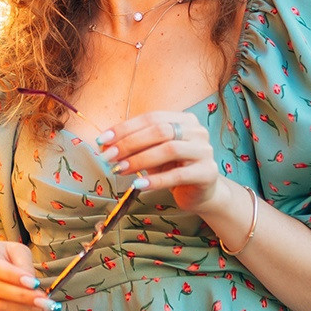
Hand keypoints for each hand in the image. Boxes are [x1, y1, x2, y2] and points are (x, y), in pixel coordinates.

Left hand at [95, 109, 226, 213]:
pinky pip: (178, 175)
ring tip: (119, 170)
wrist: (201, 193)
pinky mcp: (207, 173)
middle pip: (159, 131)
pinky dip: (155, 180)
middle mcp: (197, 131)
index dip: (125, 128)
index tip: (103, 140)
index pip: (151, 118)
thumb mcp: (153, 152)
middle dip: (129, 143)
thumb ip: (135, 145)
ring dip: (139, 160)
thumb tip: (105, 145)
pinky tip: (138, 185)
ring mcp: (204, 151)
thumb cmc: (173, 168)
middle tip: (108, 157)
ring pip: (169, 149)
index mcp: (184, 120)